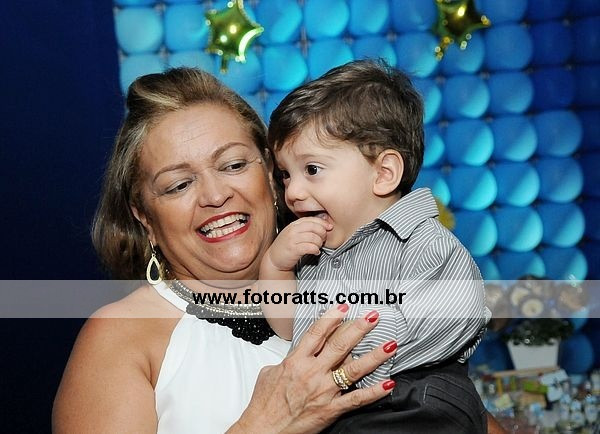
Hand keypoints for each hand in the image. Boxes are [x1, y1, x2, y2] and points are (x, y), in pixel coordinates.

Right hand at [230, 305, 396, 433]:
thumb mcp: (269, 374)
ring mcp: (323, 391)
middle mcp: (312, 373)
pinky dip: (374, 391)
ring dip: (374, 356)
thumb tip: (294, 355)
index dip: (331, 318)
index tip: (344, 307)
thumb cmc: (263, 405)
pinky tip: (387, 383)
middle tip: (373, 317)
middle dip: (358, 328)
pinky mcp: (330, 409)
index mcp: (296, 361)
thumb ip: (286, 361)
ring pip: (354, 369)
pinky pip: (356, 399)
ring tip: (390, 345)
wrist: (262, 430)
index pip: (317, 333)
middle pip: (339, 345)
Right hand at [267, 217, 331, 270]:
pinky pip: (309, 247)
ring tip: (318, 246)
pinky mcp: (293, 250)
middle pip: (314, 227)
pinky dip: (315, 249)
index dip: (323, 223)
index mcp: (294, 224)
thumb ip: (306, 227)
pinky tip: (315, 251)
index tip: (329, 227)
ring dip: (319, 243)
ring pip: (313, 237)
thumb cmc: (286, 246)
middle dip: (322, 233)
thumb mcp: (295, 233)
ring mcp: (292, 239)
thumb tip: (323, 222)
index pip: (311, 219)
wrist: (274, 259)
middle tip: (323, 239)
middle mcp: (293, 230)